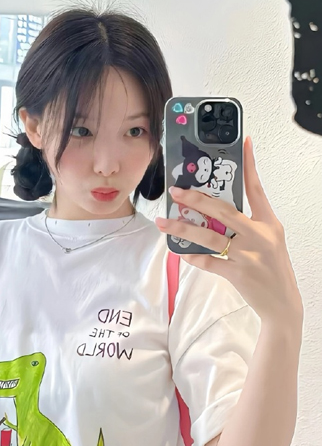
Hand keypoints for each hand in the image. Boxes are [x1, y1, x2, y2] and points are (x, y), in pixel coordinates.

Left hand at [155, 137, 303, 322]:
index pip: (256, 188)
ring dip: (183, 229)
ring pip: (209, 237)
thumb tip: (214, 210)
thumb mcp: (268, 239)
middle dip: (196, 200)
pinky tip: (182, 253)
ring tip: (163, 223)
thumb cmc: (272, 268)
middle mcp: (259, 236)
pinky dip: (194, 257)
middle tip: (176, 192)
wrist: (282, 302)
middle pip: (224, 211)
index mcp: (268, 223)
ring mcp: (248, 255)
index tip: (243, 143)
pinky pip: (208, 262)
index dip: (249, 165)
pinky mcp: (238, 274)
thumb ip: (247, 223)